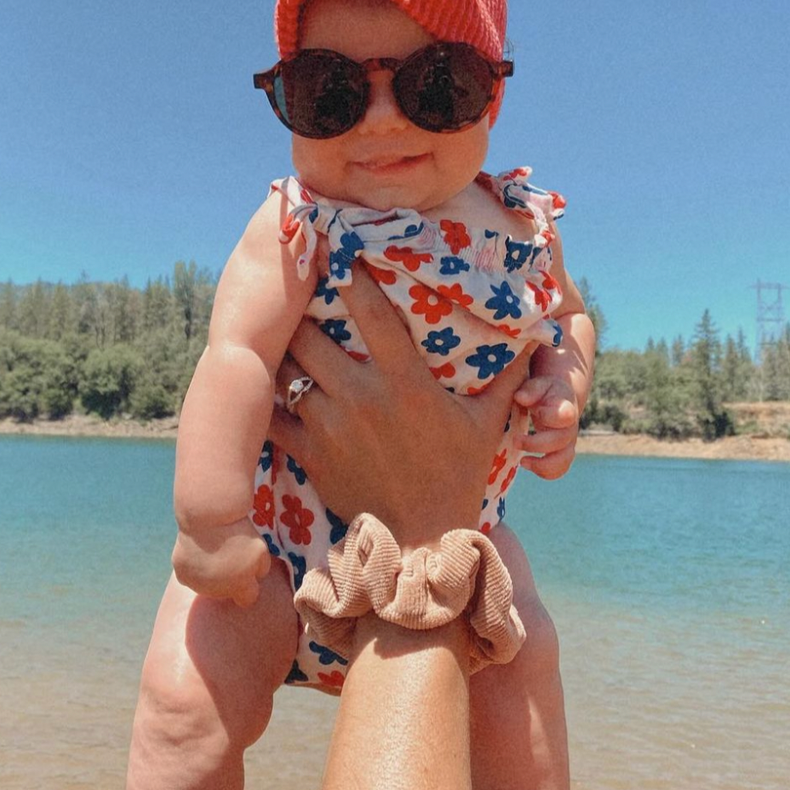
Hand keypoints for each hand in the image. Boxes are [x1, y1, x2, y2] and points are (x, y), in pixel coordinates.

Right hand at [171, 519, 271, 607]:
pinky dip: (193, 565)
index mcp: (239, 587)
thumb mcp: (261, 550)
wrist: (207, 518)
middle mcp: (216, 592)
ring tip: (213, 550)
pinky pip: (189, 574)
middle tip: (228, 555)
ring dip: (209, 574)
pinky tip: (198, 550)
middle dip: (228, 579)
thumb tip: (256, 577)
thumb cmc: (238, 532)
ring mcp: (196, 584)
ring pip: (205, 584)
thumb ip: (261, 569)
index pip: (248, 599)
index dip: (249, 586)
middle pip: (225, 591)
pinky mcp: (181, 573)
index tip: (247, 572)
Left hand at [268, 260, 532, 548]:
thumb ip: (505, 378)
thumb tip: (532, 337)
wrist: (419, 542)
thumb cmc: (456, 477)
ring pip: (287, 371)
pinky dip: (264, 398)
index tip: (339, 247)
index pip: (375, 316)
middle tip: (291, 292)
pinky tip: (257, 382)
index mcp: (405, 383)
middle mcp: (361, 397)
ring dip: (279, 351)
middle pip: (311, 336)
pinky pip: (273, 416)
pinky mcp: (309, 453)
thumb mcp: (486, 424)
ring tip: (270, 332)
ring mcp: (330, 426)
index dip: (354, 277)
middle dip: (299, 311)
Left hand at [512, 347, 579, 479]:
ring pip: (563, 460)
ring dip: (543, 465)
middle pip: (560, 441)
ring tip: (522, 462)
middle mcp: (570, 426)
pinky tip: (526, 464)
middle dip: (536, 444)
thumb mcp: (537, 384)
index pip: (565, 415)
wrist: (557, 398)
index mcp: (564, 406)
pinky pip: (559, 469)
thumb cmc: (543, 391)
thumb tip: (520, 397)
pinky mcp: (562, 453)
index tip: (535, 414)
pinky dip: (544, 472)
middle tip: (515, 441)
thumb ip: (531, 390)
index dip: (551, 417)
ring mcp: (568, 442)